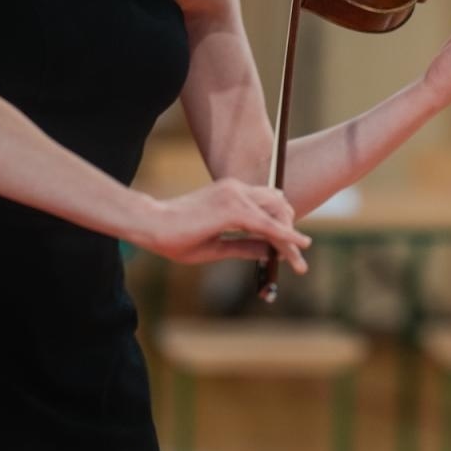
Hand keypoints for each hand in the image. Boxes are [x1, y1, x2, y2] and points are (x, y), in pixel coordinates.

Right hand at [137, 179, 311, 271]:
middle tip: (298, 258)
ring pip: (277, 213)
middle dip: (290, 231)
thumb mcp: (217, 246)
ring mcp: (235, 195)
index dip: (282, 225)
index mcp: (231, 193)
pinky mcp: (234, 208)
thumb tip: (268, 251)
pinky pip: (267, 224)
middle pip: (278, 205)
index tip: (292, 247)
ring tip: (298, 262)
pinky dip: (285, 236)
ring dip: (290, 238)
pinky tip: (297, 247)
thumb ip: (244, 246)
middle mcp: (236, 189)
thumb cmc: (176, 236)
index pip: (267, 204)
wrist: (152, 225)